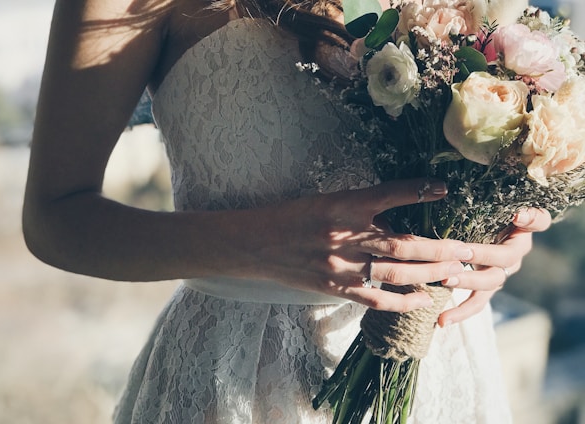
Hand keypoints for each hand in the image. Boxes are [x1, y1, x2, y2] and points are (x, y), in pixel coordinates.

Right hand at [255, 178, 477, 312]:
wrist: (257, 244)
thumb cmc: (292, 217)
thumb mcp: (326, 201)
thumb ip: (360, 209)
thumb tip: (400, 216)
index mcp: (342, 206)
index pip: (388, 195)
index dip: (419, 191)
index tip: (445, 189)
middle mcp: (345, 236)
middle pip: (403, 245)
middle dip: (440, 249)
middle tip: (469, 250)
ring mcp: (340, 266)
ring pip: (395, 274)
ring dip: (429, 275)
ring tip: (455, 273)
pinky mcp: (335, 288)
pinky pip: (374, 298)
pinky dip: (402, 302)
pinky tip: (423, 300)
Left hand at [437, 207, 551, 326]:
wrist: (464, 237)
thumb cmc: (473, 216)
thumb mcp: (481, 208)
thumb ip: (487, 206)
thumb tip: (502, 209)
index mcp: (520, 229)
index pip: (538, 220)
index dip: (530, 219)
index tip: (517, 216)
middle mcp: (514, 251)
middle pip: (506, 256)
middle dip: (483, 255)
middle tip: (461, 253)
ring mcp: (501, 271)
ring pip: (491, 281)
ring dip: (468, 281)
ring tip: (446, 280)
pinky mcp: (485, 288)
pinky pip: (476, 303)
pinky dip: (460, 312)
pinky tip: (442, 320)